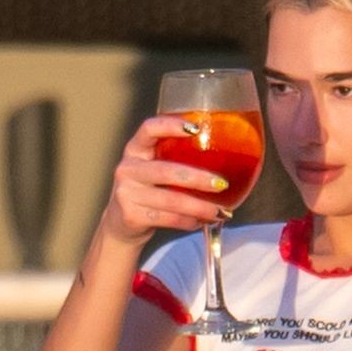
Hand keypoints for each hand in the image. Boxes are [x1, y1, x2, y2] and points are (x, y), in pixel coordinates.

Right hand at [99, 115, 231, 244]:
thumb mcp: (155, 168)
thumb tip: (230, 156)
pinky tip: (201, 222)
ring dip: (199, 207)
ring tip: (221, 212)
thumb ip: (178, 159)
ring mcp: (126, 193)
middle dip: (198, 178)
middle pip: (166, 170)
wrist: (121, 224)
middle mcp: (128, 168)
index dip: (171, 126)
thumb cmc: (149, 190)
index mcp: (136, 149)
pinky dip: (188, 221)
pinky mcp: (131, 216)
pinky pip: (167, 218)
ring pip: (170, 199)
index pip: (149, 129)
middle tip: (222, 184)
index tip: (197, 129)